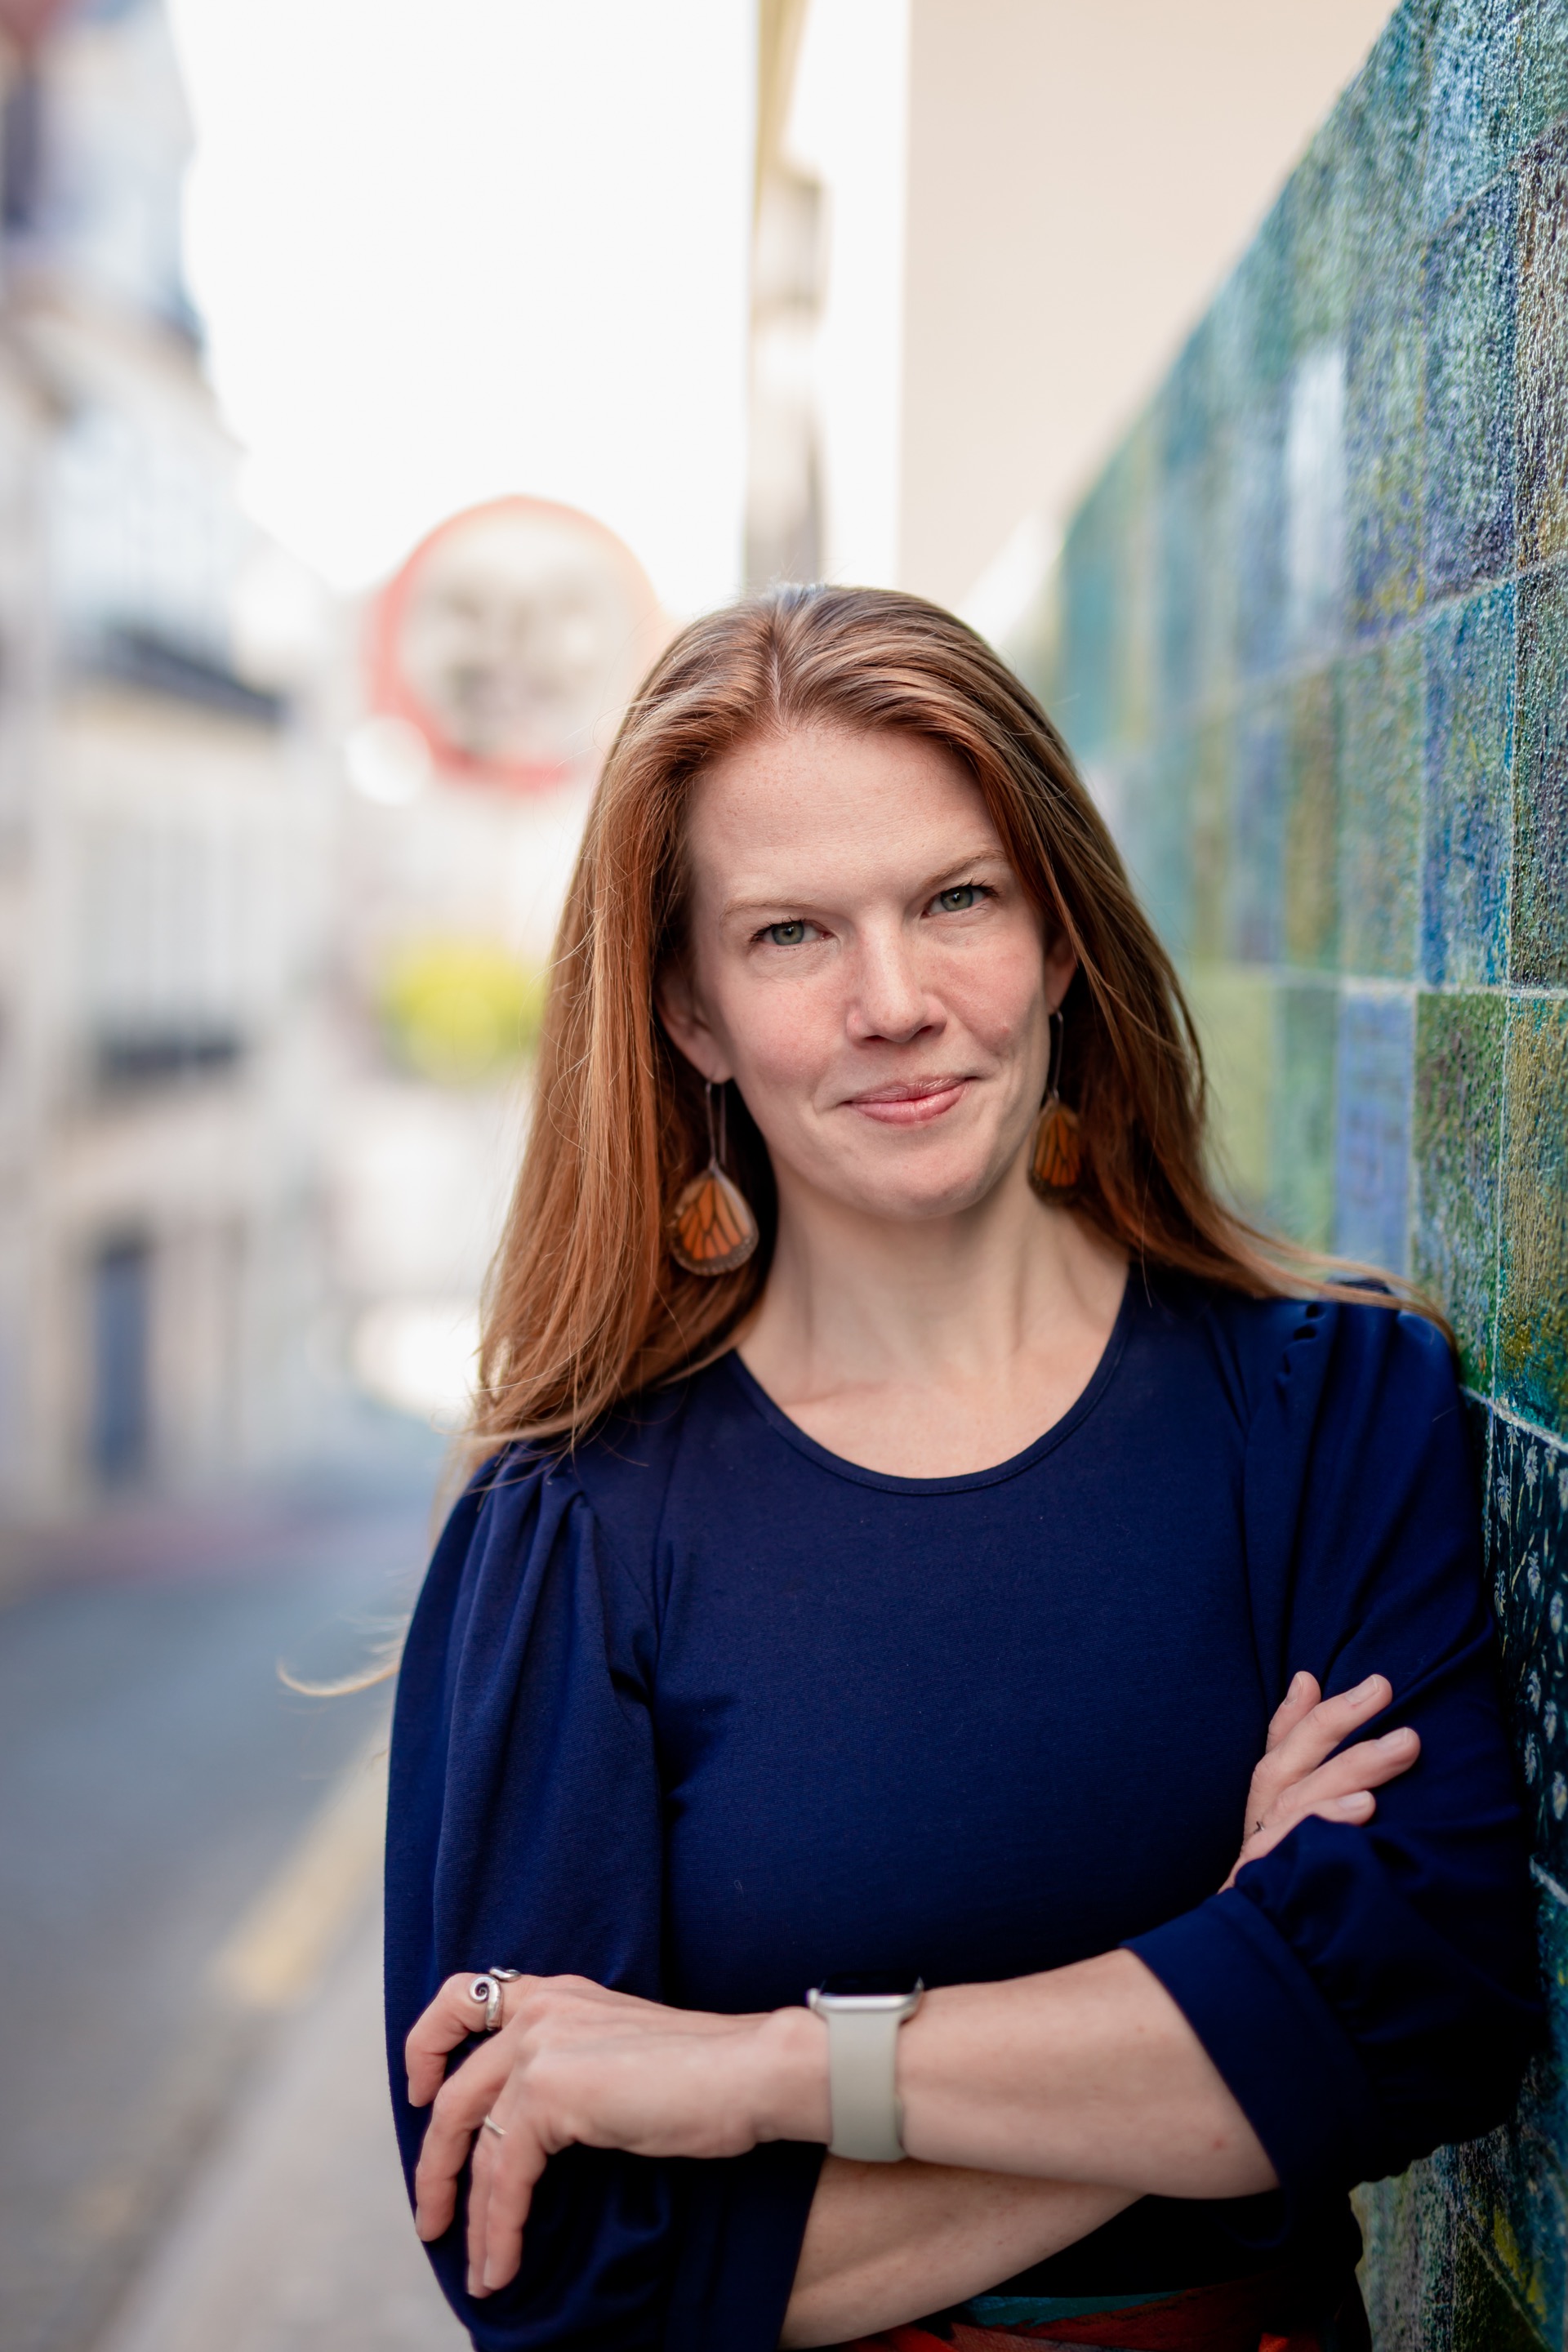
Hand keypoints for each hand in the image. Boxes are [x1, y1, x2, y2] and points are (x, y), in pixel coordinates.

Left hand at [405, 1971, 820, 2297]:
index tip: (419, 2093)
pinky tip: (503, 2265)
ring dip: (468, 2214)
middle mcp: (541, 2008)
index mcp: (557, 1993)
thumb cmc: (706, 2075)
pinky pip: (504, 2176)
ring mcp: (542, 2046)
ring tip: (475, 2266)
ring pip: (473, 2142)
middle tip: (432, 2218)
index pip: (464, 1998)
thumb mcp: (619, 2052)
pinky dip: (499, 2228)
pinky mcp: (551, 2092)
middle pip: (454, 2092)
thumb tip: (531, 2128)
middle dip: (434, 2165)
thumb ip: (572, 2065)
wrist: (751, 2072)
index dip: (426, 2044)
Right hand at [1224, 1670, 1418, 1888]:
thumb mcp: (1291, 1827)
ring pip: (1295, 1807)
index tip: (1359, 1684)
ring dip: (1344, 1774)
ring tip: (1395, 1749)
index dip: (1313, 1714)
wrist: (1245, 1980)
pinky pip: (1290, 1859)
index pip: (1280, 1754)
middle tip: (1387, 1699)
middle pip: (1288, 1770)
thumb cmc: (1276, 1899)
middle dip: (1337, 1728)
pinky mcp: (1262, 1898)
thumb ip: (1296, 1757)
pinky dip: (1323, 1829)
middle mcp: (1258, 1836)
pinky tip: (1360, 1814)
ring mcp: (1258, 1868)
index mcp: (1264, 1817)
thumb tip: (1304, 1680)